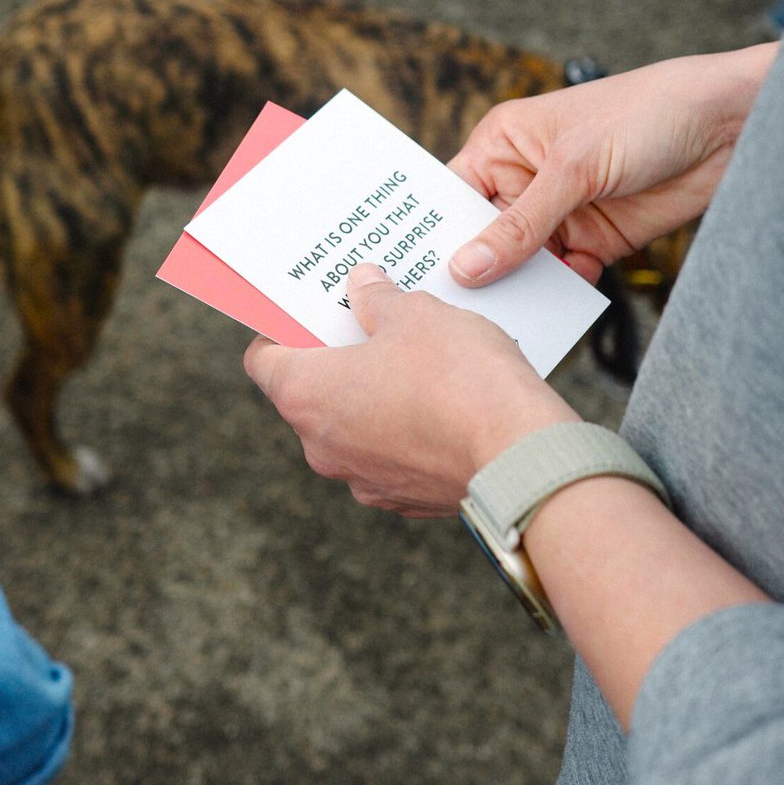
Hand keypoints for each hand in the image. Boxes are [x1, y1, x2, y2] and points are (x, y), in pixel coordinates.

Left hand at [244, 263, 573, 515]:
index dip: (282, 330)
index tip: (310, 311)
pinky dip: (407, 431)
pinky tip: (442, 403)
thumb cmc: (458, 377)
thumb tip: (362, 285)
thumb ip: (377, 298)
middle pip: (310, 393)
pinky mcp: (406, 500)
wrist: (520, 455)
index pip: (263, 360)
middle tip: (372, 323)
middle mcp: (322, 448)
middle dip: (338, 358)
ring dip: (375, 397)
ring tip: (417, 360)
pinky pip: (394, 455)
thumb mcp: (415, 314)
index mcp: (306, 396)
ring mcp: (363, 480)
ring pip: (354, 427)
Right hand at [447, 45, 776, 287]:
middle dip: (475, 272)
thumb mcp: (574, 167)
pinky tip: (556, 312)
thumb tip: (467, 268)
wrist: (731, 126)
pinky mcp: (597, 240)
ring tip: (504, 321)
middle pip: (483, 238)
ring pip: (523, 265)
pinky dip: (560, 295)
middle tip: (455, 314)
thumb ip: (521, 224)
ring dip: (519, 289)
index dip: (433, 234)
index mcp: (503, 145)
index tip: (414, 279)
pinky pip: (564, 278)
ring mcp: (562, 213)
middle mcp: (525, 180)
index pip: (451, 197)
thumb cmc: (646, 112)